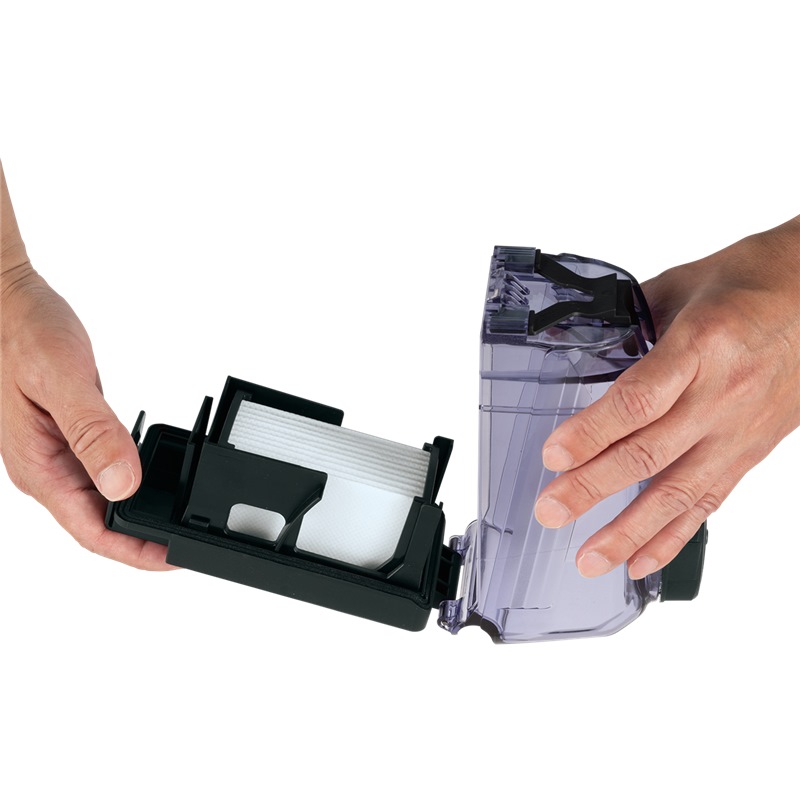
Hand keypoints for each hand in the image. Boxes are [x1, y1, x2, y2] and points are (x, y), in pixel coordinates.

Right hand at [0, 263, 173, 569]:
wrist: (9, 301)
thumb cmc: (24, 333)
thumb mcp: (63, 380)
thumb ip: (93, 432)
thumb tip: (123, 484)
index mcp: (39, 467)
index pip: (91, 532)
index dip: (135, 553)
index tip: (174, 559)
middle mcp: (45, 469)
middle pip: (97, 525)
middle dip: (140, 543)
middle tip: (186, 544)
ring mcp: (55, 455)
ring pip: (100, 503)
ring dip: (135, 517)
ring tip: (175, 522)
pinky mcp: (67, 438)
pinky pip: (100, 474)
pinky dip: (129, 484)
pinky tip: (151, 482)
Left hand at [533, 217, 799, 579]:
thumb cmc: (753, 284)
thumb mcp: (681, 284)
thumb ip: (629, 322)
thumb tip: (577, 344)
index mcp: (701, 345)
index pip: (639, 401)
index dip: (592, 432)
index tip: (554, 455)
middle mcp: (722, 395)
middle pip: (649, 453)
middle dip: (593, 487)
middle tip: (550, 511)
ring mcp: (738, 431)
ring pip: (678, 492)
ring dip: (629, 531)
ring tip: (589, 558)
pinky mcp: (750, 453)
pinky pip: (709, 503)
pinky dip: (673, 537)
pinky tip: (640, 560)